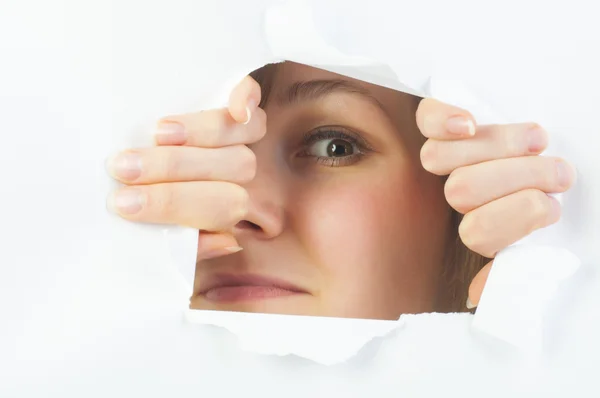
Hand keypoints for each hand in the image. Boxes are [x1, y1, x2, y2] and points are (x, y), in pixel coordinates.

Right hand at [106, 76, 265, 259]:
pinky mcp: (231, 100)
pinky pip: (252, 94)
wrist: (109, 148)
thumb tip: (230, 240)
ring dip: (201, 135)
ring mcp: (237, 136)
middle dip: (175, 170)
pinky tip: (236, 108)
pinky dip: (246, 98)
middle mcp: (235, 173)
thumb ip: (183, 242)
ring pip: (243, 137)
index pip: (222, 208)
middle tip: (125, 168)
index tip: (123, 203)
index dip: (174, 205)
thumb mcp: (149, 228)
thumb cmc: (133, 194)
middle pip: (232, 170)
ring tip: (156, 134)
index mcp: (222, 207)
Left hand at [416, 98, 576, 308]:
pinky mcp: (444, 122)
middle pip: (461, 191)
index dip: (510, 221)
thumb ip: (518, 268)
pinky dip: (443, 119)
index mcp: (485, 225)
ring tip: (538, 141)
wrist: (554, 154)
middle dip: (519, 179)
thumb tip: (478, 299)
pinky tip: (468, 123)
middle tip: (559, 173)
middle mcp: (463, 193)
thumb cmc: (552, 196)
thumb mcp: (547, 236)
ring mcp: (451, 157)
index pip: (478, 235)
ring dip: (497, 147)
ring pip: (440, 159)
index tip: (547, 206)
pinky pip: (425, 119)